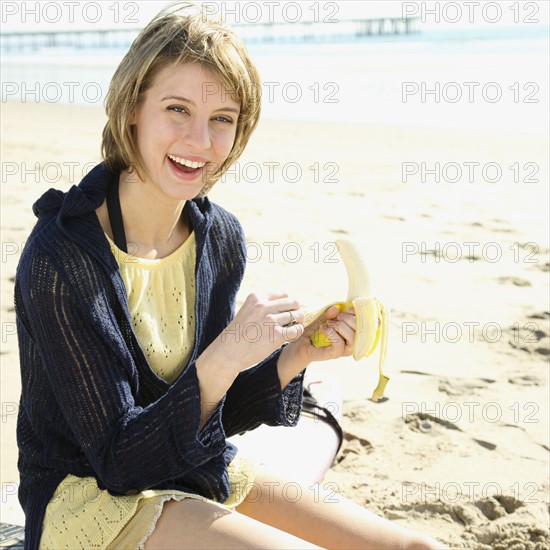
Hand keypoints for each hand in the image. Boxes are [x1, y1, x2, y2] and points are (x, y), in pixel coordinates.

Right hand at [196, 290, 303, 424]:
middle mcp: (264, 306)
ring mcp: (271, 320)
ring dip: (298, 322)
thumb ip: (264, 305)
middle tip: (294, 320)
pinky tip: (291, 337)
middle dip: (297, 311)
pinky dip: (297, 333)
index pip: (284, 294)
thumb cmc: (239, 333)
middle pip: (293, 302)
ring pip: (297, 315)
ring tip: (291, 329)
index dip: (289, 303)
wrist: (228, 352)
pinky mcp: (276, 335)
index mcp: (257, 297)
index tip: (287, 311)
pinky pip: (297, 330)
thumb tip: (289, 304)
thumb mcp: (248, 310)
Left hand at [277, 305, 355, 386]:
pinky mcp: (333, 355)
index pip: (365, 327)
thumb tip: (337, 307)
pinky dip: (332, 334)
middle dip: (349, 320)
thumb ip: (329, 314)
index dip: (360, 316)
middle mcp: (349, 343)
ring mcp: (342, 350)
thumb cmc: (311, 332)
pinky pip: (339, 346)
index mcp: (351, 333)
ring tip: (329, 323)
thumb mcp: (321, 319)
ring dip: (341, 327)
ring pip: (352, 339)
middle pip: (360, 332)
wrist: (297, 344)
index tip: (349, 308)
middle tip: (337, 316)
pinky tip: (323, 329)